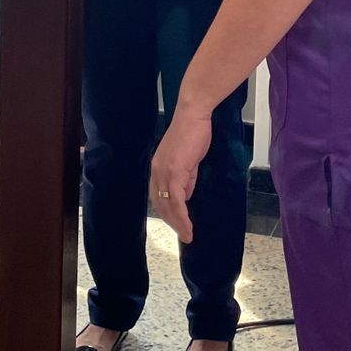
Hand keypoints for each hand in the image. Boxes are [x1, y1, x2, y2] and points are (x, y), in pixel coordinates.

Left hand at [150, 103, 211, 243]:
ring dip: (178, 224)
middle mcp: (156, 171)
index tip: (177, 224)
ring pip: (168, 206)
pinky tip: (188, 225)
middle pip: (160, 204)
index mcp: (158, 168)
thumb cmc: (193, 132)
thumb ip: (186, 178)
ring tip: (188, 236)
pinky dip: (182, 215)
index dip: (167, 212)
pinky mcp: (175, 172)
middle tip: (184, 235)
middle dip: (172, 222)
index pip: (158, 196)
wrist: (194, 115)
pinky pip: (177, 200)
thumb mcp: (188, 160)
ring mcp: (164, 172)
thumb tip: (186, 195)